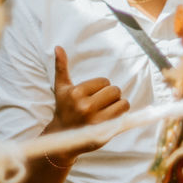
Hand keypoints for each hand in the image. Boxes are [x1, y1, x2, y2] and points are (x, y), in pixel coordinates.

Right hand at [49, 46, 128, 160]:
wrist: (62, 136)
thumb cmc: (64, 108)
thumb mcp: (61, 87)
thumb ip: (61, 67)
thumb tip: (58, 47)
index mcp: (76, 93)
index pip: (105, 81)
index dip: (101, 87)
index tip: (92, 94)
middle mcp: (85, 107)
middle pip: (115, 91)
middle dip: (111, 95)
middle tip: (101, 102)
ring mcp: (96, 121)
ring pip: (123, 103)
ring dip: (118, 105)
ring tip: (106, 109)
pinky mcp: (104, 132)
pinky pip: (124, 116)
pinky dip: (121, 115)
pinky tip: (110, 117)